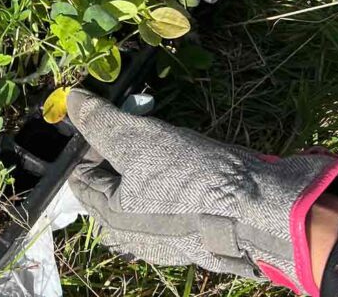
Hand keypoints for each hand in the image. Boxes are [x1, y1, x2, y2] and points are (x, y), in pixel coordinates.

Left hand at [66, 90, 337, 292]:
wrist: (268, 210)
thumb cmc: (194, 181)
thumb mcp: (139, 142)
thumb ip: (100, 123)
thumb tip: (69, 100)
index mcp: (112, 222)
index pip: (81, 175)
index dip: (87, 139)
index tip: (103, 111)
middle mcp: (136, 235)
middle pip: (113, 180)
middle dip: (121, 145)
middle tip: (136, 115)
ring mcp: (170, 234)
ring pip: (145, 184)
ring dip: (150, 154)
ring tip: (163, 130)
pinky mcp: (199, 226)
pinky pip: (174, 193)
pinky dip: (175, 170)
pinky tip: (190, 153)